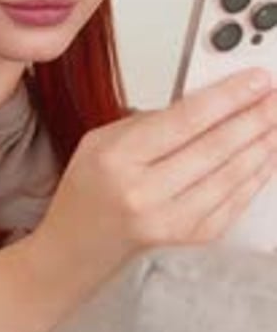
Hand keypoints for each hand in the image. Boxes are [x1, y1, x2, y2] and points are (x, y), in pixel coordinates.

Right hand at [32, 70, 276, 298]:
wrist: (75, 250)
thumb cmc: (86, 192)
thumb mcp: (99, 141)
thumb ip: (150, 121)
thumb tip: (206, 103)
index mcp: (118, 159)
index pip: (186, 120)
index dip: (228, 97)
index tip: (256, 81)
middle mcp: (144, 192)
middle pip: (215, 147)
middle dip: (254, 117)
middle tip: (276, 97)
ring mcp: (169, 221)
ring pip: (230, 176)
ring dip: (262, 146)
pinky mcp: (187, 239)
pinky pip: (232, 203)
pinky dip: (254, 178)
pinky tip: (265, 158)